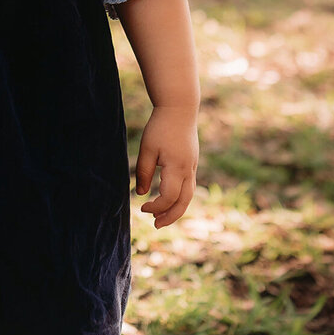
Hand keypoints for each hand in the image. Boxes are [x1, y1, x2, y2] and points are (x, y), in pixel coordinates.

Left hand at [135, 106, 197, 228]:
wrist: (179, 109)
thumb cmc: (160, 127)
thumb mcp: (147, 149)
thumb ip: (143, 172)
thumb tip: (140, 194)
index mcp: (176, 167)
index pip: (169, 197)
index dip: (156, 207)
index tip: (142, 207)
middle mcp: (188, 170)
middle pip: (184, 202)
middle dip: (170, 216)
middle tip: (156, 225)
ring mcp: (192, 166)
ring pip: (189, 196)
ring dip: (176, 209)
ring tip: (161, 218)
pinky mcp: (192, 163)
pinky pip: (189, 186)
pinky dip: (180, 198)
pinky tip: (168, 200)